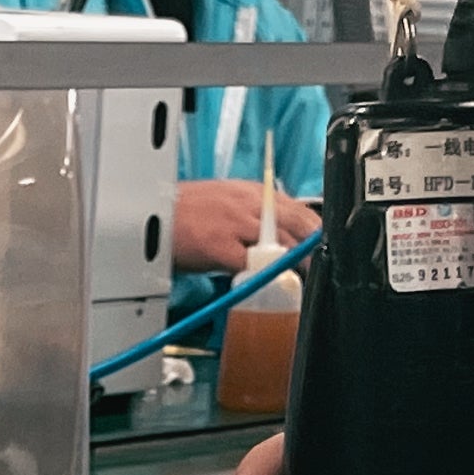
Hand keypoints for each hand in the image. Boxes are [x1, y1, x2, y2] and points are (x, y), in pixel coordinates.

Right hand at [173, 179, 319, 274]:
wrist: (148, 216)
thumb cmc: (182, 215)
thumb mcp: (224, 202)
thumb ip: (252, 215)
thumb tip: (276, 234)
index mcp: (250, 191)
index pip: (295, 205)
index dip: (314, 227)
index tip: (324, 244)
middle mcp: (246, 203)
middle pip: (294, 222)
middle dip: (313, 245)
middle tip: (322, 264)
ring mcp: (234, 224)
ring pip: (279, 242)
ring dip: (296, 262)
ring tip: (305, 277)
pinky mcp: (220, 246)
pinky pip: (252, 263)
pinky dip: (266, 274)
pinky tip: (275, 283)